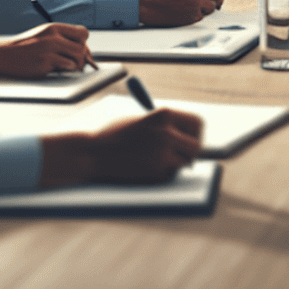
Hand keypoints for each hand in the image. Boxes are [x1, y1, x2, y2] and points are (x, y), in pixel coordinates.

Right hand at [0, 23, 94, 76]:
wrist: (3, 54)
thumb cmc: (25, 46)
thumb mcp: (44, 34)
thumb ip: (62, 37)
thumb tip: (84, 49)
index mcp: (54, 28)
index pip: (83, 32)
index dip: (84, 42)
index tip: (79, 48)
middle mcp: (53, 37)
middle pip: (82, 47)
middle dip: (81, 56)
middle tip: (74, 60)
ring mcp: (49, 50)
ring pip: (77, 58)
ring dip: (74, 64)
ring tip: (65, 65)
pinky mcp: (44, 63)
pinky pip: (66, 67)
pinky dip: (64, 69)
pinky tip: (55, 68)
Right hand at [40, 108, 203, 187]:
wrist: (91, 152)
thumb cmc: (115, 135)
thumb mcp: (144, 121)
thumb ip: (166, 126)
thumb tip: (189, 135)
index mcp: (165, 114)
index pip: (197, 123)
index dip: (195, 133)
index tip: (189, 138)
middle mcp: (167, 133)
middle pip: (196, 146)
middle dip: (190, 153)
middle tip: (181, 155)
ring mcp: (161, 154)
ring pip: (183, 163)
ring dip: (173, 164)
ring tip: (152, 159)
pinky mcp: (154, 172)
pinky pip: (167, 175)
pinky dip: (160, 174)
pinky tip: (141, 168)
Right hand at [139, 0, 225, 26]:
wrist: (146, 2)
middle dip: (218, 1)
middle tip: (213, 4)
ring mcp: (195, 1)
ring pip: (212, 7)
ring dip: (205, 9)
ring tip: (192, 8)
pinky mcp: (191, 15)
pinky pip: (201, 17)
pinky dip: (195, 17)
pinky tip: (184, 14)